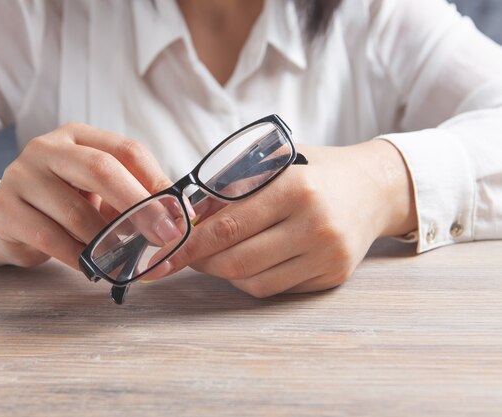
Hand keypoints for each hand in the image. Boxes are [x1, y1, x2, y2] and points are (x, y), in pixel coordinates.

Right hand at [0, 123, 171, 268]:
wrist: (13, 222)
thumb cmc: (66, 203)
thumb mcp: (100, 191)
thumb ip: (133, 195)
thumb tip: (179, 215)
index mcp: (78, 136)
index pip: (126, 150)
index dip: (156, 181)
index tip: (179, 213)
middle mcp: (47, 148)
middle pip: (101, 170)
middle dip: (139, 206)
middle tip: (163, 236)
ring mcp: (20, 175)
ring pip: (75, 211)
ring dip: (107, 240)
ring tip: (126, 259)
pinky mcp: (3, 208)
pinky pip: (48, 237)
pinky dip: (77, 256)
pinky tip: (92, 268)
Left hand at [144, 140, 416, 296]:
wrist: (375, 188)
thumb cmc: (316, 170)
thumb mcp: (276, 160)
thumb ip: (233, 184)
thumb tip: (185, 214)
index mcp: (296, 188)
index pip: (227, 226)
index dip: (189, 244)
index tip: (163, 254)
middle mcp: (314, 225)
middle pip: (237, 261)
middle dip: (200, 262)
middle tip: (182, 256)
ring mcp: (326, 255)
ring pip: (254, 282)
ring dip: (223, 273)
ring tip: (213, 256)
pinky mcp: (333, 276)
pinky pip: (276, 289)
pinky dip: (251, 280)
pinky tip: (246, 262)